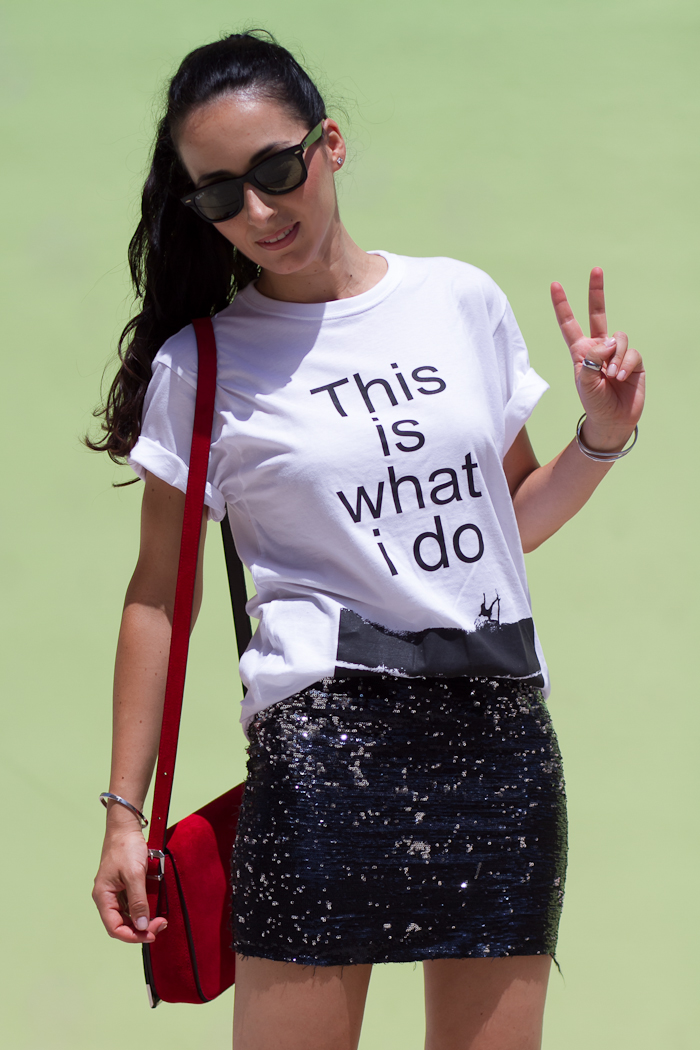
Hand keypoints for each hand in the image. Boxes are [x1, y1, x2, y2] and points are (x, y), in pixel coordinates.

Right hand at [92, 816, 167, 943]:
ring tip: (160, 919)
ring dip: (143, 920)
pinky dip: (143, 909)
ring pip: (128, 916)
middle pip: (122, 924)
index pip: (114, 928)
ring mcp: (116, 892)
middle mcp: (107, 898)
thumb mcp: (134, 875)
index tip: (151, 934)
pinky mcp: (125, 886)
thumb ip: (138, 901)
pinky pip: (133, 904)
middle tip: (161, 925)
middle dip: (141, 929)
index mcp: (103, 897)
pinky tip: (155, 908)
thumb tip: (142, 925)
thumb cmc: (126, 848)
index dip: (132, 935)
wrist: (126, 827)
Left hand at [551, 268, 644, 450]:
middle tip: (595, 269)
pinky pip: (630, 352)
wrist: (612, 420)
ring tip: (611, 376)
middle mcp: (599, 347)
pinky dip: (625, 364)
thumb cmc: (593, 402)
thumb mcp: (584, 381)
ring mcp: (617, 352)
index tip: (555, 285)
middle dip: (596, 291)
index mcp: (580, 351)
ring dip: (614, 357)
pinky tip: (620, 377)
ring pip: (618, 337)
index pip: (569, 324)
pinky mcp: (634, 360)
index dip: (562, 305)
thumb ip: (591, 358)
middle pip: (597, 313)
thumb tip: (609, 341)